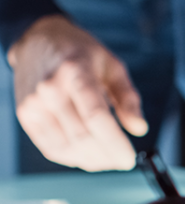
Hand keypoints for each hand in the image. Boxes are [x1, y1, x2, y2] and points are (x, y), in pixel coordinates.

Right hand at [8, 14, 147, 170]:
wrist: (38, 41)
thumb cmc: (80, 53)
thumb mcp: (113, 67)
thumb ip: (128, 99)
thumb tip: (140, 129)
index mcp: (76, 72)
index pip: (96, 117)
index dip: (115, 144)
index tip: (130, 159)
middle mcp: (50, 89)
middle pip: (82, 137)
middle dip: (107, 157)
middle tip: (123, 162)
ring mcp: (33, 103)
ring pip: (66, 148)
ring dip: (91, 161)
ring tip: (108, 159)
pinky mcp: (25, 115)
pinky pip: (50, 148)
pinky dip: (72, 158)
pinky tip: (88, 156)